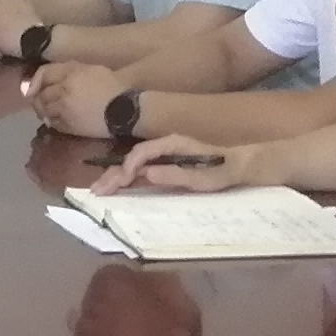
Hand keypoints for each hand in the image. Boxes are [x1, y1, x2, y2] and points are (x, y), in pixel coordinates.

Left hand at [23, 60, 132, 136]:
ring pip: (44, 110)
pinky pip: (53, 123)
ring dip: (44, 111)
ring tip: (49, 112)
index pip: (44, 74)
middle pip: (41, 94)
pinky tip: (57, 121)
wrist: (125, 110)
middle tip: (42, 102)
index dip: (35, 80)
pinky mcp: (68, 125)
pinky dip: (52, 121)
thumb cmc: (114, 87)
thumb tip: (54, 77)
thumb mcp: (93, 70)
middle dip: (39, 98)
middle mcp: (63, 90)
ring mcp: (64, 109)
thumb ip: (71, 71)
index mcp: (71, 73)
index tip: (32, 87)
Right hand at [96, 133, 241, 191]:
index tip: (119, 181)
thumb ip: (175, 174)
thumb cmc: (222, 170)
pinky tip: (115, 187)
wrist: (238, 165)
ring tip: (99, 190)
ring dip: (116, 176)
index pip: (142, 152)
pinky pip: (141, 169)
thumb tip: (148, 173)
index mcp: (172, 144)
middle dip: (114, 173)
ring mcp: (164, 154)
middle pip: (133, 157)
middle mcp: (164, 146)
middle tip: (97, 190)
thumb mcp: (202, 177)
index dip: (128, 166)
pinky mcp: (165, 163)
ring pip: (134, 164)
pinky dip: (127, 178)